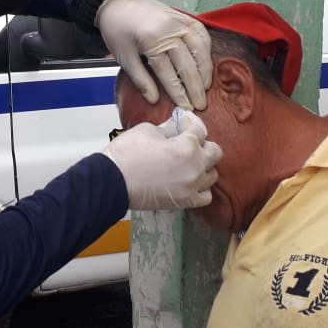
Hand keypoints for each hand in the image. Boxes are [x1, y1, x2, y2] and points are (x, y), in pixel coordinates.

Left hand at [96, 0, 211, 109]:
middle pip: (188, 63)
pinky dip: (206, 49)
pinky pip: (201, 33)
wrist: (115, 2)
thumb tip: (154, 99)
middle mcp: (169, 30)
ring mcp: (179, 21)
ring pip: (200, 48)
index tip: (185, 107)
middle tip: (200, 105)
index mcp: (152, 41)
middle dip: (195, 87)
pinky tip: (206, 62)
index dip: (178, 93)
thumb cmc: (117, 30)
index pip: (169, 73)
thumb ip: (141, 80)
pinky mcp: (183, 16)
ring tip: (205, 87)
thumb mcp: (124, 58)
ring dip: (205, 69)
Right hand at [103, 108, 221, 209]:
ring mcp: (192, 186)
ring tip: (189, 164)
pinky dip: (201, 188)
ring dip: (203, 167)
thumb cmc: (128, 153)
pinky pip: (206, 196)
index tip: (181, 125)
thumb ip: (169, 128)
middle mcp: (195, 167)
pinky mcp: (184, 202)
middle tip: (188, 144)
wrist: (112, 181)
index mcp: (187, 146)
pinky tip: (190, 182)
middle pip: (215, 152)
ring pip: (212, 175)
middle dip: (203, 145)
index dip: (189, 125)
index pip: (199, 130)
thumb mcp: (148, 130)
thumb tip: (177, 125)